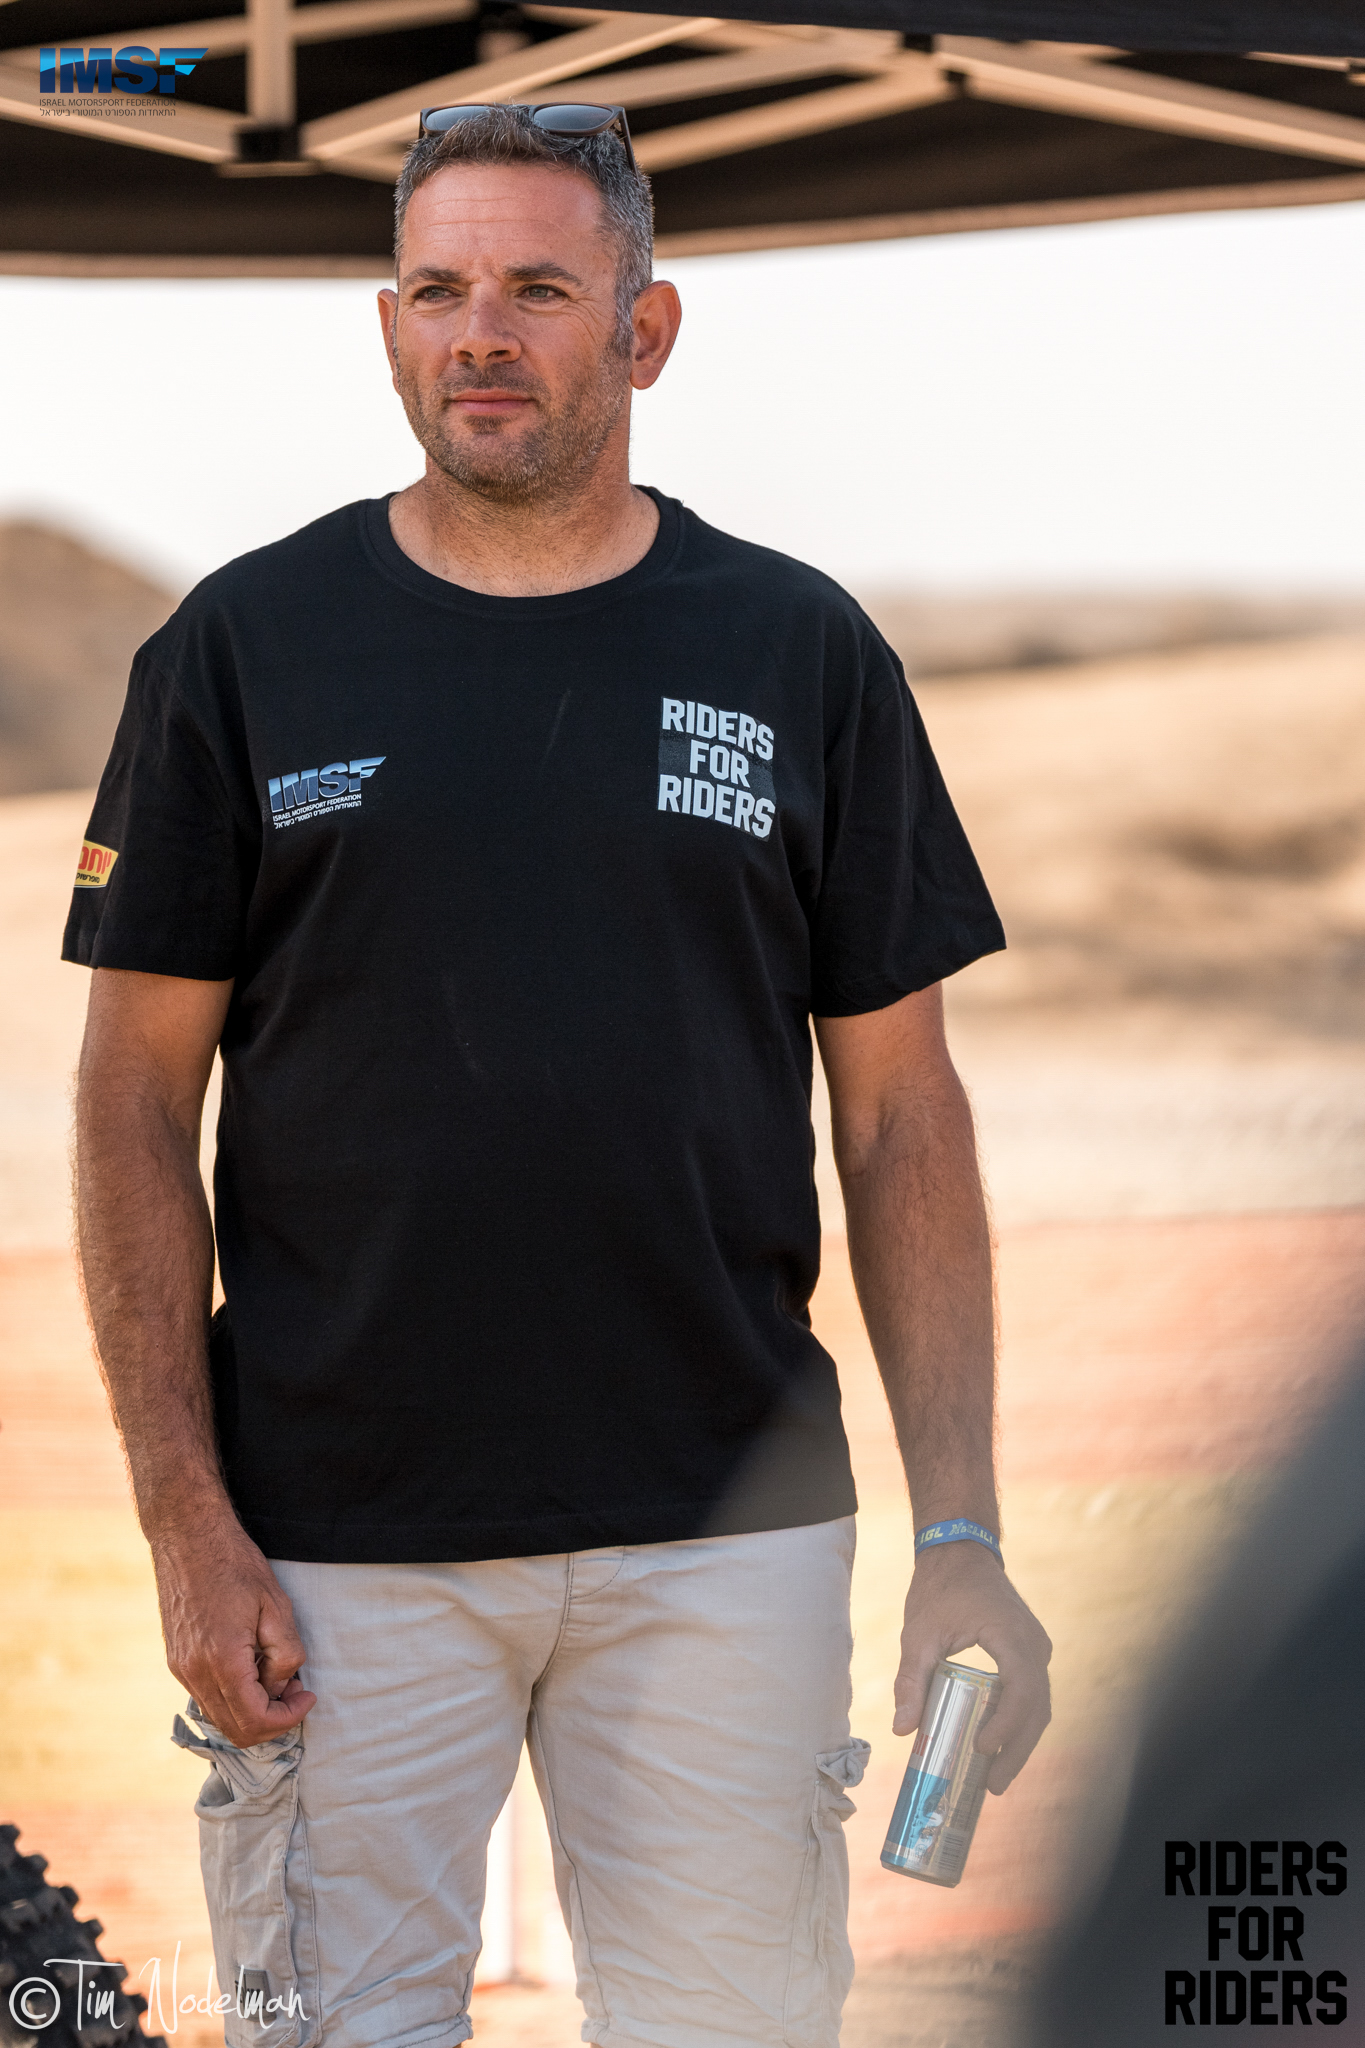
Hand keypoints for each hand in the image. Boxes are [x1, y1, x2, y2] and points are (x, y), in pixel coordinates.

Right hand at [151, 1508, 315, 1748]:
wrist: (187, 1536)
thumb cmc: (234, 1564)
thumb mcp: (276, 1605)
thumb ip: (285, 1654)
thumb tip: (280, 1688)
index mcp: (222, 1660)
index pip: (254, 1721)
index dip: (287, 1718)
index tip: (307, 1696)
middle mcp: (195, 1673)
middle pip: (235, 1730)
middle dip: (272, 1720)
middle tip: (296, 1690)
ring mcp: (181, 1669)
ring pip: (219, 1716)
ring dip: (252, 1709)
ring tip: (277, 1675)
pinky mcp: (176, 1661)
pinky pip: (206, 1697)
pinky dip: (233, 1696)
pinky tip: (252, 1666)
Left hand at [894, 1541, 1050, 1794]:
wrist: (960, 1551)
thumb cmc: (939, 1588)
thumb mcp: (918, 1633)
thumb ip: (911, 1680)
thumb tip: (902, 1730)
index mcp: (1011, 1635)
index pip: (1021, 1688)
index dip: (1007, 1724)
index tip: (982, 1748)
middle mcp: (1034, 1644)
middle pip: (1037, 1707)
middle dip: (1017, 1749)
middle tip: (992, 1786)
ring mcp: (1036, 1648)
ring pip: (1038, 1705)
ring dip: (1020, 1741)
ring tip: (995, 1778)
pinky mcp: (1029, 1653)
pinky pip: (1031, 1694)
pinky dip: (1018, 1723)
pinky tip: (997, 1747)